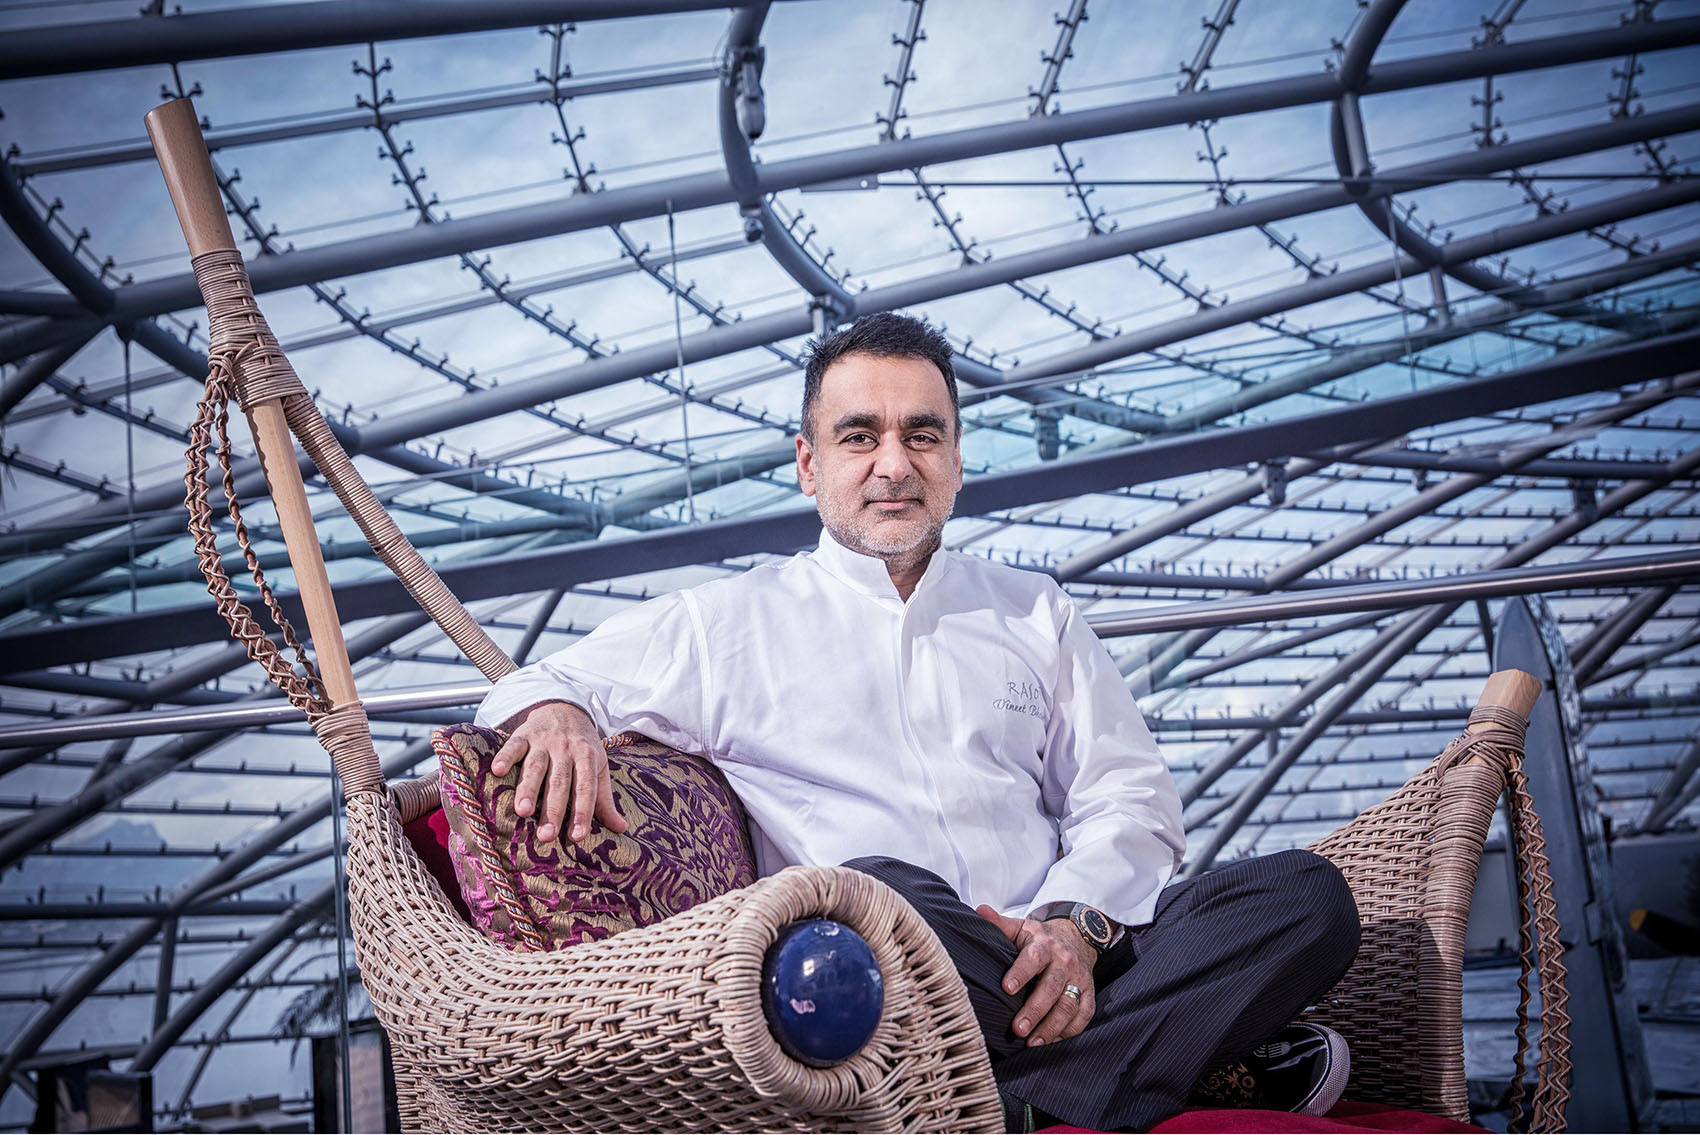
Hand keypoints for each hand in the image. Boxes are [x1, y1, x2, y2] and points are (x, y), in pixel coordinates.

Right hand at [491, 701, 629, 844]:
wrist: (565, 708)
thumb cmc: (582, 746)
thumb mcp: (598, 768)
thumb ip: (604, 799)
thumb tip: (621, 829)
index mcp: (587, 758)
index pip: (586, 788)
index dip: (582, 812)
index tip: (577, 836)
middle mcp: (566, 749)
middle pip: (559, 782)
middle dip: (553, 810)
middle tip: (546, 835)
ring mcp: (544, 741)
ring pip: (535, 766)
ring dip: (528, 788)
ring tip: (522, 811)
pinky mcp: (523, 733)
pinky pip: (514, 745)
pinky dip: (505, 756)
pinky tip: (496, 770)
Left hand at [976, 905, 1096, 1045]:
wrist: (1075, 938)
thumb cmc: (1039, 938)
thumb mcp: (1020, 927)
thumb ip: (1000, 924)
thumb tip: (980, 911)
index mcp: (1045, 944)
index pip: (1033, 958)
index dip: (1021, 973)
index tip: (1006, 988)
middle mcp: (1065, 962)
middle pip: (1052, 988)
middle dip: (1035, 1010)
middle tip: (1017, 1029)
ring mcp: (1079, 979)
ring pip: (1068, 1006)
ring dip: (1051, 1027)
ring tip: (1032, 1043)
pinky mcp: (1089, 994)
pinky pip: (1083, 1016)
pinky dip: (1068, 1031)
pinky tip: (1051, 1042)